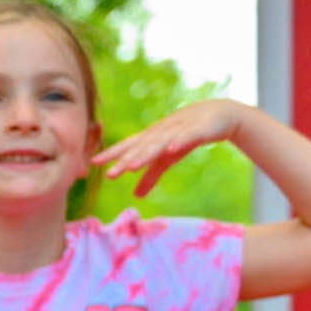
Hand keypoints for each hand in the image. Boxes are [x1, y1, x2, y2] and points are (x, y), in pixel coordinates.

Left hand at [93, 99, 251, 197]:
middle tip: (110, 174)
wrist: (217, 115)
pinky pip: (186, 138)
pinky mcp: (197, 130)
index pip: (128, 147)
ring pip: (159, 144)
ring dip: (145, 154)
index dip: (111, 154)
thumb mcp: (167, 159)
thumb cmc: (184, 137)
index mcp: (150, 140)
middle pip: (139, 149)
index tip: (93, 163)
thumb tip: (135, 196)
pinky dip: (177, 142)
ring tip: (132, 166)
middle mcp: (160, 134)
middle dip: (124, 160)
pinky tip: (170, 149)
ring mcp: (177, 131)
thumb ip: (150, 176)